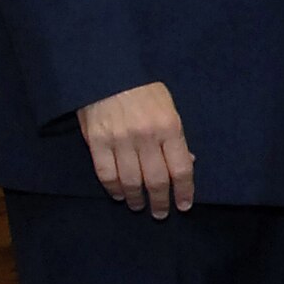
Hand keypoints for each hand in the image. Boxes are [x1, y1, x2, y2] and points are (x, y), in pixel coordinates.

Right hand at [76, 81, 193, 217]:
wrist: (108, 71)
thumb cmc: (144, 89)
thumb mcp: (169, 107)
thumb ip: (176, 136)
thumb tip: (187, 162)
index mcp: (169, 126)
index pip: (180, 168)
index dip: (184, 191)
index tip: (184, 205)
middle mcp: (146, 137)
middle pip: (156, 180)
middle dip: (160, 201)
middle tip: (161, 213)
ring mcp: (120, 141)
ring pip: (130, 182)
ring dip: (136, 199)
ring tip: (139, 206)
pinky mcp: (96, 142)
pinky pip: (106, 174)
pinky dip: (113, 189)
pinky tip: (119, 195)